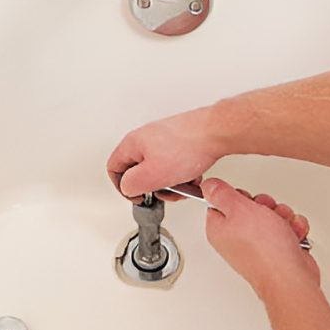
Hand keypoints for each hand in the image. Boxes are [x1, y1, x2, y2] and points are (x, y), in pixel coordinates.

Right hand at [107, 106, 224, 201]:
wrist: (216, 132)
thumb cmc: (188, 147)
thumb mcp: (151, 175)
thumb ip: (132, 185)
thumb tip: (128, 188)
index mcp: (133, 143)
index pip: (114, 168)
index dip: (122, 187)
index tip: (137, 196)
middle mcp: (147, 138)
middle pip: (140, 170)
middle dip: (154, 187)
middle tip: (165, 192)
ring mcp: (165, 139)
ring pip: (160, 169)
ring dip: (172, 183)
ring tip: (184, 185)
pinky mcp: (181, 142)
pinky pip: (176, 164)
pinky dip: (184, 174)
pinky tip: (194, 177)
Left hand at [202, 178, 319, 296]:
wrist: (290, 277)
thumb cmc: (265, 250)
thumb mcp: (238, 209)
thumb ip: (221, 194)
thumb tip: (209, 186)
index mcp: (219, 229)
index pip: (221, 202)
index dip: (238, 196)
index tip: (246, 201)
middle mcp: (234, 238)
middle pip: (249, 206)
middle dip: (265, 205)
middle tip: (266, 214)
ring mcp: (255, 245)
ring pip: (270, 215)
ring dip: (282, 216)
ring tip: (282, 227)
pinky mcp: (275, 250)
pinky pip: (285, 228)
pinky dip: (292, 229)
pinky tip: (292, 236)